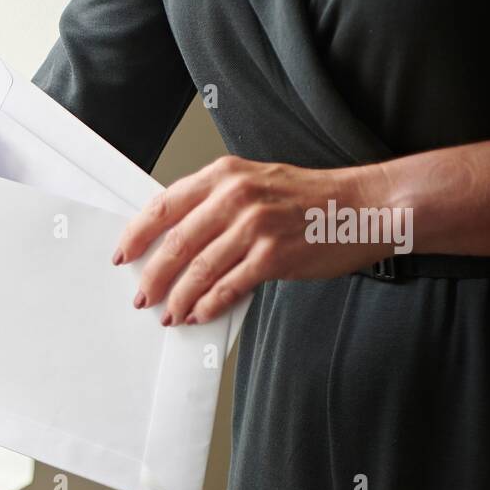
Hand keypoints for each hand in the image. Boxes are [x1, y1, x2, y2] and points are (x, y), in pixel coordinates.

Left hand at [112, 155, 392, 324]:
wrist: (366, 206)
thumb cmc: (309, 199)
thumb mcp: (256, 183)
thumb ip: (215, 203)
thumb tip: (173, 239)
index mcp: (225, 175)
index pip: (164, 205)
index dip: (137, 234)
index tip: (123, 255)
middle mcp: (236, 197)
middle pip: (176, 243)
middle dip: (153, 275)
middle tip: (142, 296)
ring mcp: (256, 226)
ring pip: (199, 269)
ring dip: (179, 298)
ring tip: (169, 314)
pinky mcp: (275, 256)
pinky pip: (229, 287)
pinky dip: (209, 304)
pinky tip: (199, 313)